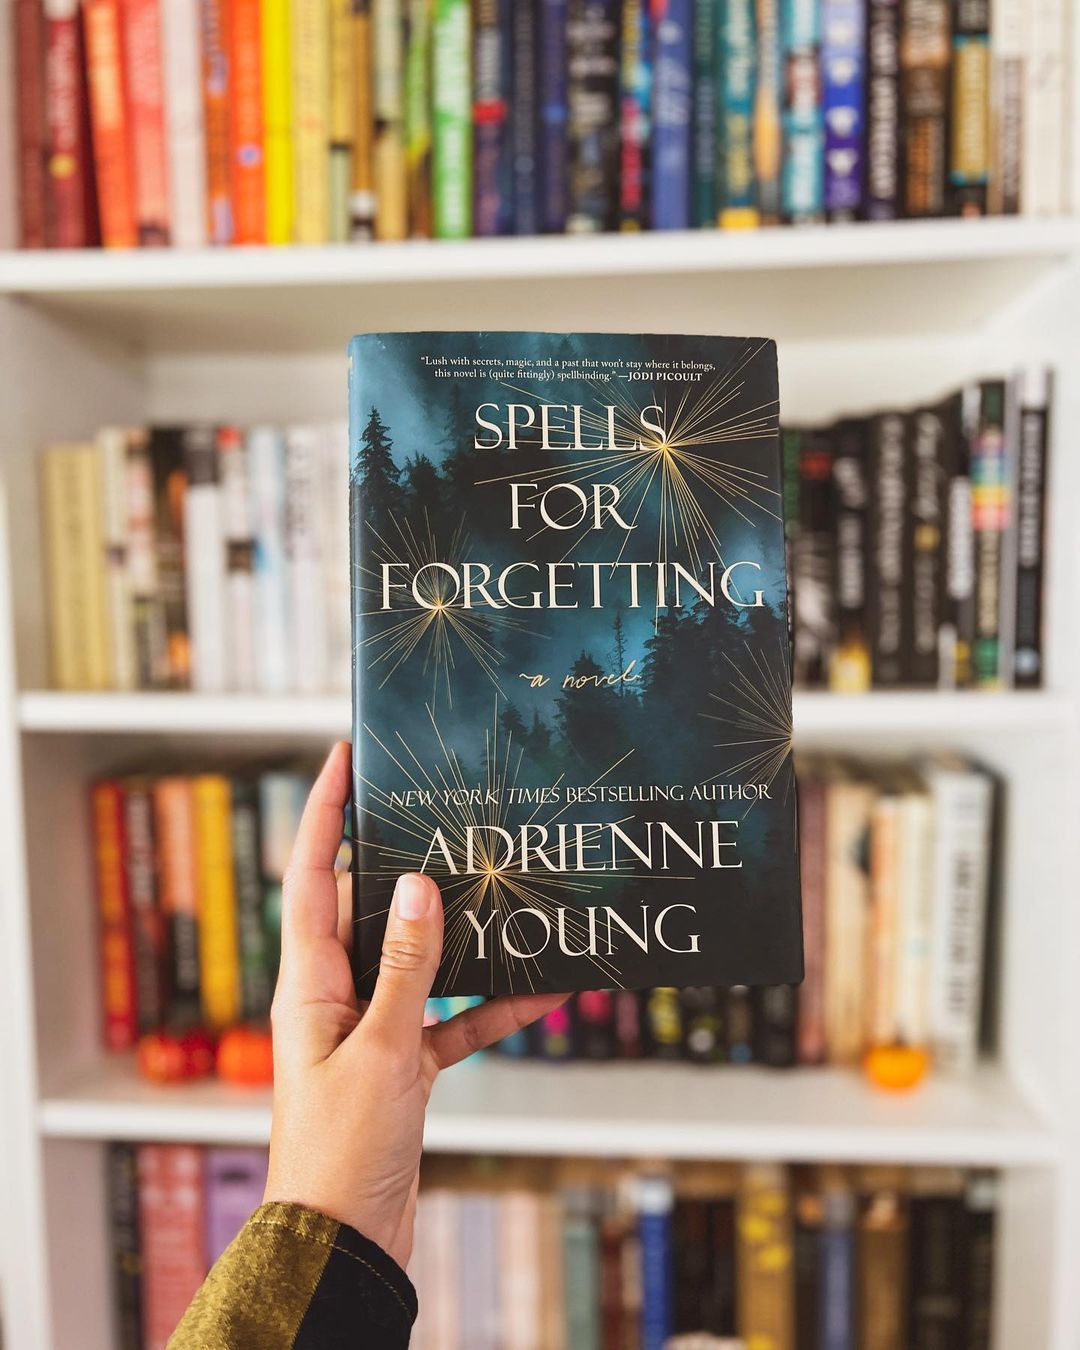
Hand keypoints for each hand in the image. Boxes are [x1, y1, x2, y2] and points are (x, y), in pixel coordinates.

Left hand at [264, 741, 565, 1267]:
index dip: (324, 812)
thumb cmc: (342, 1154)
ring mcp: (370, 1031)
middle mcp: (335, 996)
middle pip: (369, 909)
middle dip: (408, 864)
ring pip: (419, 962)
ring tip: (508, 895)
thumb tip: (413, 884)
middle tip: (448, 815)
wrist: (345, 1246)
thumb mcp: (381, 1052)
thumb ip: (403, 968)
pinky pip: (450, 1020)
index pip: (312, 875)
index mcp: (308, 984)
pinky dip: (490, 1007)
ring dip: (465, 939)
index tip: (344, 756)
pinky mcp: (403, 1066)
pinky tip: (540, 992)